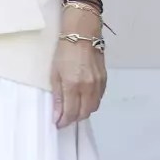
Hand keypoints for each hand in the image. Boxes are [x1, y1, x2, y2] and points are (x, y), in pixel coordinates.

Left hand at [51, 6, 106, 128]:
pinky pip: (98, 98)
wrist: (82, 34)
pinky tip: (83, 100)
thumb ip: (57, 95)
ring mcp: (98, 84)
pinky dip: (91, 103)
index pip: (71, 112)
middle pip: (84, 113)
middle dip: (73, 119)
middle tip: (64, 118)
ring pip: (93, 108)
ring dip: (83, 112)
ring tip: (73, 110)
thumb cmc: (64, 51)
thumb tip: (57, 114)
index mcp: (73, 85)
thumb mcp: (54, 72)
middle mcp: (88, 87)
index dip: (64, 121)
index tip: (58, 124)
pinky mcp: (105, 80)